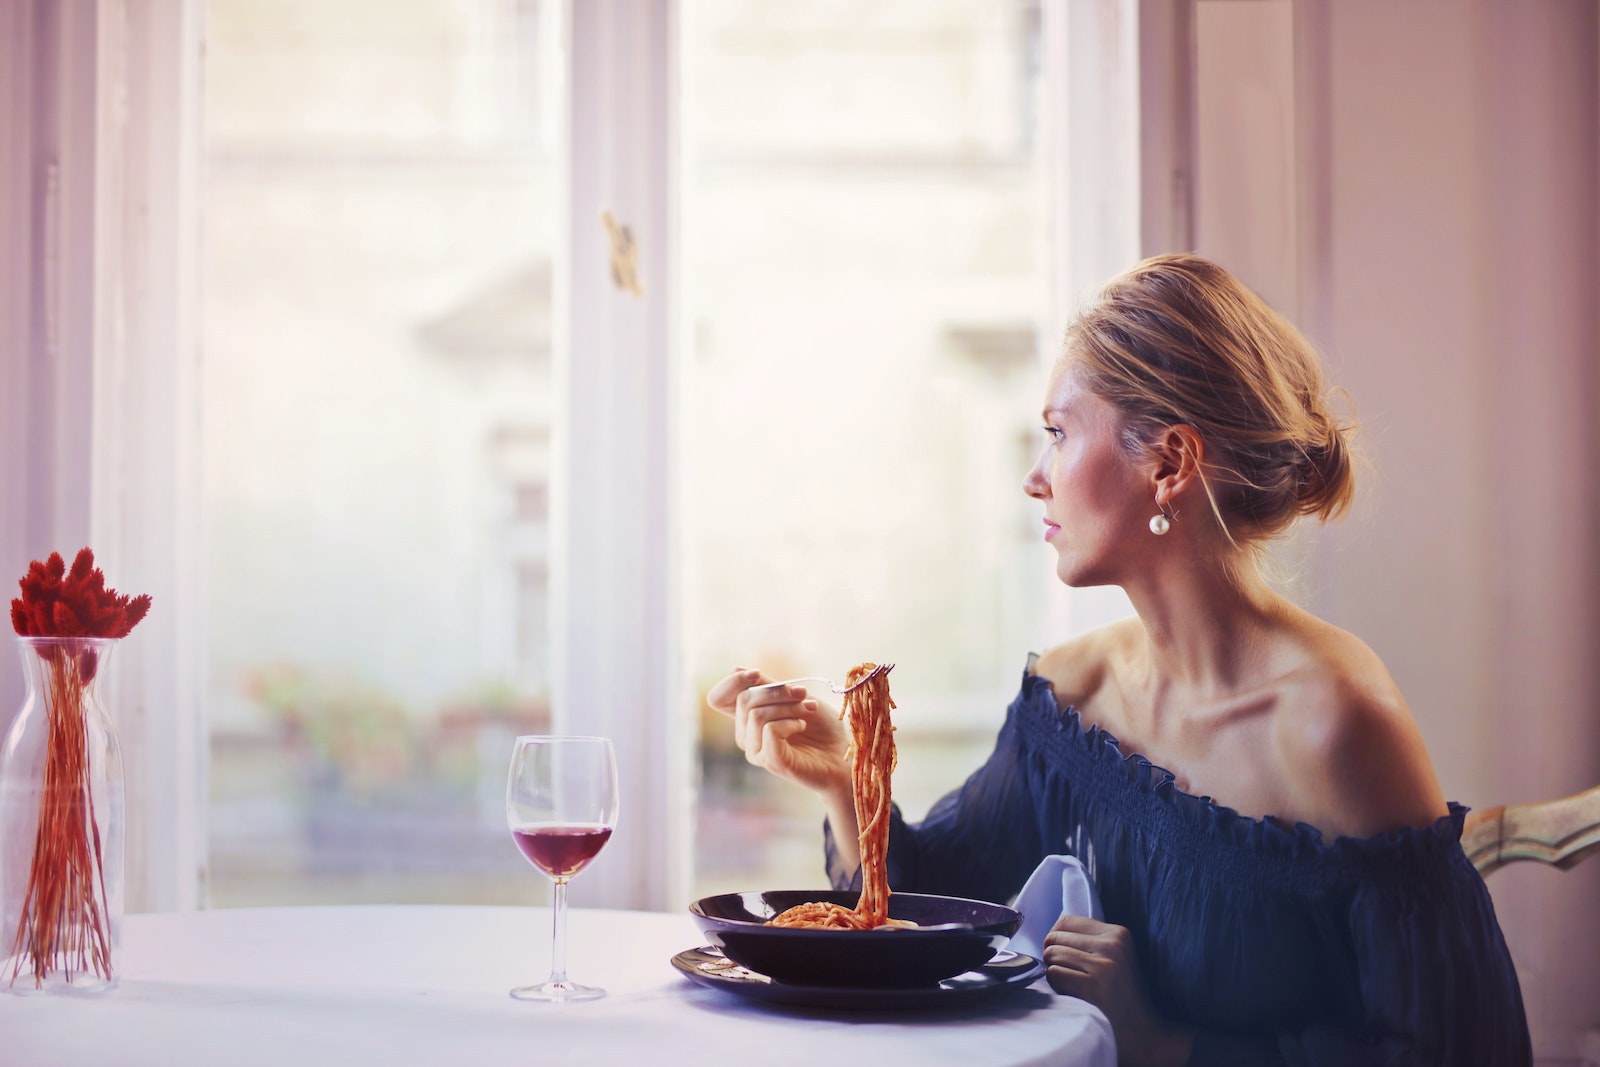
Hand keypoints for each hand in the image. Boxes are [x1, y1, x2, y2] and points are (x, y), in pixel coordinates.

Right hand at [705, 669, 850, 797]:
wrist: (842, 754)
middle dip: (777, 691)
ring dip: (788, 707)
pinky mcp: (770, 761)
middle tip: (803, 694)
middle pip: (743, 700)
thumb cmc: (820, 726)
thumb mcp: (792, 697)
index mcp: (746, 718)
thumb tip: (735, 669)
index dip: (731, 683)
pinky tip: (801, 726)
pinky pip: (770, 730)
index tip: (757, 674)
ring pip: (756, 714)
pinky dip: (790, 722)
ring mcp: (756, 750)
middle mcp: (745, 735)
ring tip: (808, 710)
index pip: (717, 699)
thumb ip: (766, 686)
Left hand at [1044, 915, 1194, 1066]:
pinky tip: (1071, 994)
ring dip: (1052, 971)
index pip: (1066, 921)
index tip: (1062, 954)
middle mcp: (1112, 945)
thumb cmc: (1121, 995)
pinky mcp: (1092, 987)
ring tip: (1069, 983)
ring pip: (1051, 955)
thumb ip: (1089, 940)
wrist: (1141, 1032)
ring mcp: (1103, 966)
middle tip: (1064, 972)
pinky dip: (1055, 985)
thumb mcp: (1115, 957)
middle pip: (1055, 937)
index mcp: (1118, 933)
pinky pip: (1054, 974)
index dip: (1056, 938)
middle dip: (1052, 955)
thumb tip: (1051, 934)